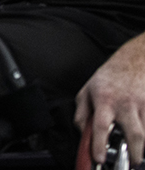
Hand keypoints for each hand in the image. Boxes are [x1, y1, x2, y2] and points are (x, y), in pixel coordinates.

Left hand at [75, 38, 144, 165]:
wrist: (132, 62)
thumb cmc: (108, 78)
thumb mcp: (86, 92)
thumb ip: (82, 114)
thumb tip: (83, 134)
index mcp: (104, 100)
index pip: (101, 126)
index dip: (99, 144)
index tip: (99, 159)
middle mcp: (124, 104)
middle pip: (134, 134)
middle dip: (135, 152)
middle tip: (131, 162)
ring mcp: (141, 105)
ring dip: (142, 147)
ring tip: (137, 155)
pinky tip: (141, 139)